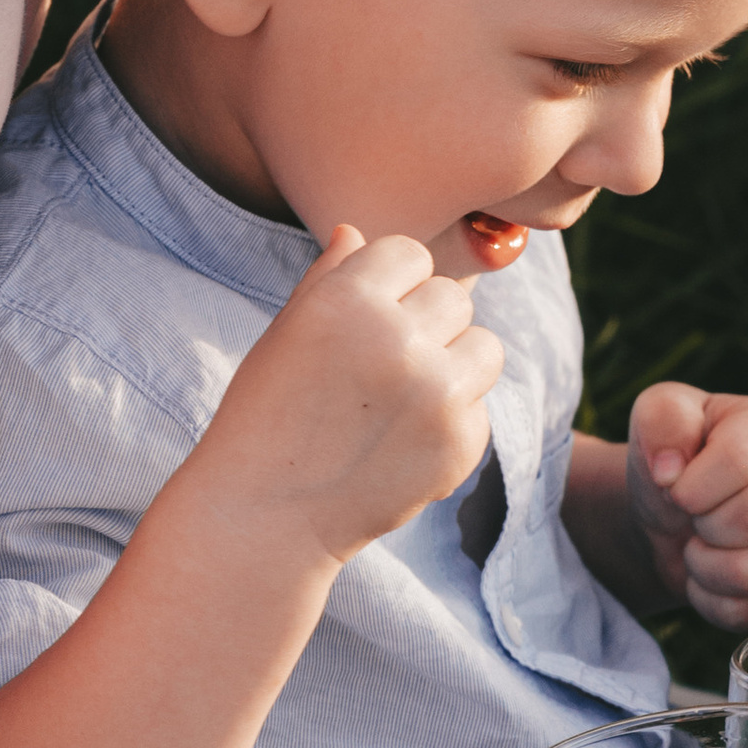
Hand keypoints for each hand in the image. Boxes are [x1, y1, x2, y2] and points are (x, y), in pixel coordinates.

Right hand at [179, 227, 503, 569]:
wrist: (263, 517)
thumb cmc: (266, 415)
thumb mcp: (286, 334)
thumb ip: (328, 278)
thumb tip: (355, 231)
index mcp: (347, 299)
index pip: (410, 253)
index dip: (391, 285)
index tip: (366, 320)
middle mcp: (397, 340)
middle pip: (455, 296)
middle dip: (426, 324)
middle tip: (383, 367)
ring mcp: (435, 395)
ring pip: (484, 347)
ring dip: (454, 366)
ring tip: (404, 400)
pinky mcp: (459, 444)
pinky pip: (479, 408)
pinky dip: (450, 424)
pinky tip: (401, 446)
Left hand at [625, 383, 747, 632]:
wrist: (677, 515)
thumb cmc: (674, 460)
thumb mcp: (656, 419)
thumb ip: (661, 420)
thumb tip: (670, 469)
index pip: (743, 457)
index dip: (696, 485)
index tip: (675, 490)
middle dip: (706, 527)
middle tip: (692, 520)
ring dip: (705, 569)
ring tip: (697, 548)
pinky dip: (715, 603)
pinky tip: (709, 578)